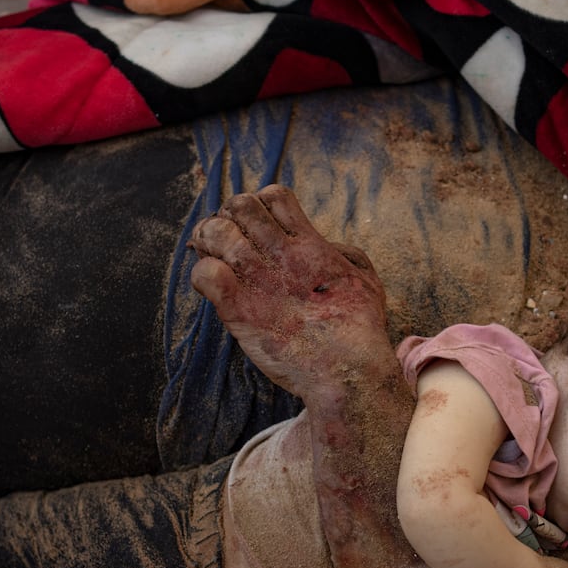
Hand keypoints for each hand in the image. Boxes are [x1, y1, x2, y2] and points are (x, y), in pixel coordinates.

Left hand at [188, 184, 392, 402]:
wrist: (348, 371)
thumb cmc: (360, 329)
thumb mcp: (365, 279)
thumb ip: (344, 254)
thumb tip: (325, 245)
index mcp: (310, 245)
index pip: (273, 196)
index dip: (260, 205)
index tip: (258, 229)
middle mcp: (282, 256)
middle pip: (239, 206)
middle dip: (229, 218)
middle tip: (229, 242)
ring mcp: (259, 281)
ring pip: (215, 232)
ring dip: (208, 241)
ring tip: (213, 258)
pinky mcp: (239, 311)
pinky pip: (203, 273)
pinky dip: (202, 274)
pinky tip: (213, 287)